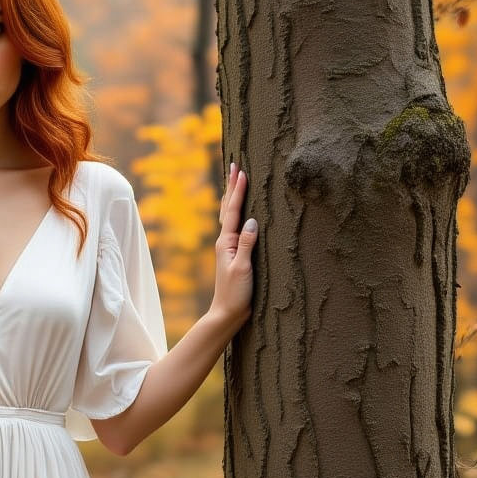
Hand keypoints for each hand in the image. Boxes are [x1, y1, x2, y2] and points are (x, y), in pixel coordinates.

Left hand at [210, 162, 257, 331]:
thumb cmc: (235, 294)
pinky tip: (240, 212)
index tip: (241, 170)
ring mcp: (229, 247)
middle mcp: (225, 241)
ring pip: (230, 216)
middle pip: (228, 208)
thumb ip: (246, 245)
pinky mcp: (235, 254)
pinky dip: (237, 213)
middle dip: (232, 186)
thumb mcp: (242, 269)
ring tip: (235, 180)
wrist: (227, 313)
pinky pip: (235, 227)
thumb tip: (251, 220)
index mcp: (226, 242)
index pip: (232, 210)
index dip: (237, 190)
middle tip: (235, 164)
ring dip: (232, 197)